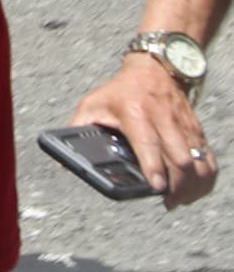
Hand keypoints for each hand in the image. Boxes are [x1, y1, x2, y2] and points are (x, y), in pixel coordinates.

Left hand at [72, 61, 219, 206]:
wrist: (154, 69)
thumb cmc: (118, 92)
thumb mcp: (92, 104)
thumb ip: (77, 130)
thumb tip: (63, 162)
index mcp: (134, 111)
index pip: (148, 143)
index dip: (154, 166)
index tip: (157, 188)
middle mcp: (163, 118)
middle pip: (179, 157)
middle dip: (178, 185)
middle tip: (168, 201)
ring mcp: (183, 125)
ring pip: (198, 160)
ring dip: (194, 185)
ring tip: (181, 200)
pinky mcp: (196, 130)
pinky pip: (208, 158)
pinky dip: (206, 177)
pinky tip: (196, 190)